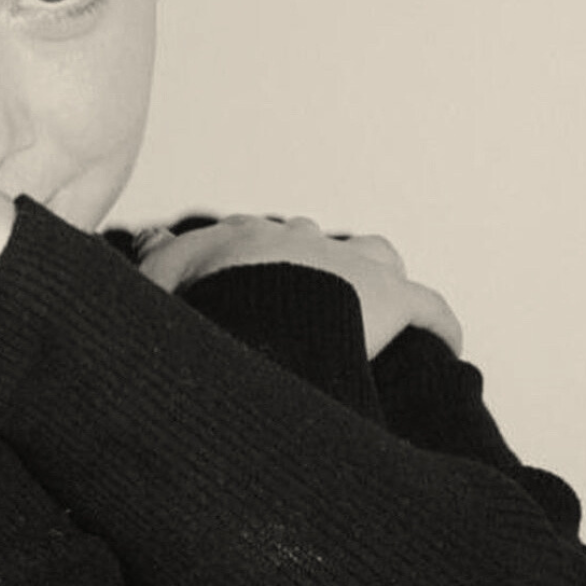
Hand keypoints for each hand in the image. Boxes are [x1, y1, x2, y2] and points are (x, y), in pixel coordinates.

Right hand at [137, 215, 461, 357]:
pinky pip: (430, 309)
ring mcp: (351, 266)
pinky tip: (440, 346)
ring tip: (367, 315)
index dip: (252, 267)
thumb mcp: (161, 279)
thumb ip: (154, 264)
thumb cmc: (208, 297)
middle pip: (312, 246)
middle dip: (309, 270)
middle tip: (300, 308)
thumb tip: (146, 244)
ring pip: (373, 258)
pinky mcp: (394, 298)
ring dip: (372, 280)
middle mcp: (303, 242)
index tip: (247, 289)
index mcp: (249, 240)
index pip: (252, 242)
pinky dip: (438, 326)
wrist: (258, 308)